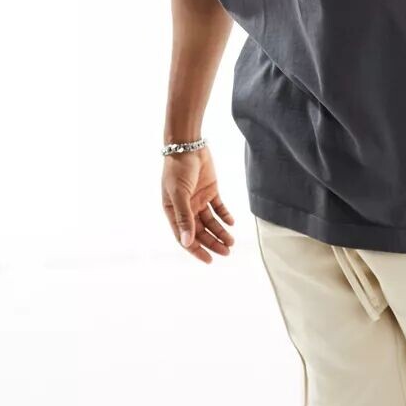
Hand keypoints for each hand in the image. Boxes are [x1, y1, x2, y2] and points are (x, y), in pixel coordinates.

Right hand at [162, 144, 235, 262]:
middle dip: (213, 243)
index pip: (185, 237)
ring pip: (211, 222)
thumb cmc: (178, 169)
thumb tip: (187, 242)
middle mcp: (186, 208)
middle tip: (226, 251)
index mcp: (174, 212)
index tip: (209, 260)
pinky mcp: (210, 191)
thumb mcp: (179, 194)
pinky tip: (231, 223)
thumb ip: (184, 218)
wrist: (188, 145)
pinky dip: (225, 216)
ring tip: (231, 241)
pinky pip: (218, 207)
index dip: (196, 250)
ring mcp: (198, 200)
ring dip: (220, 232)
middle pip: (201, 232)